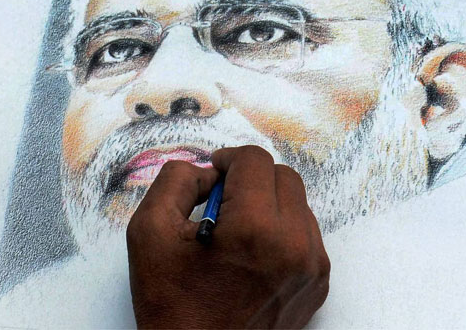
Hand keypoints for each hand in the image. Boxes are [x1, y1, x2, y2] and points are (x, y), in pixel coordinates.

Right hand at [126, 145, 329, 328]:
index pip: (254, 160)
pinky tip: (249, 252)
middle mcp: (294, 246)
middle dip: (250, 178)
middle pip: (283, 176)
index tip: (212, 173)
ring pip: (298, 205)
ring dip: (267, 203)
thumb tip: (205, 172)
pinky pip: (305, 236)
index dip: (227, 159)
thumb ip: (175, 181)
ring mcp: (311, 268)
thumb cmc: (173, 306)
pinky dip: (281, 231)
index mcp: (255, 229)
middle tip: (220, 200)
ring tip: (233, 230)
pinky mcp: (316, 286)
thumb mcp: (149, 231)